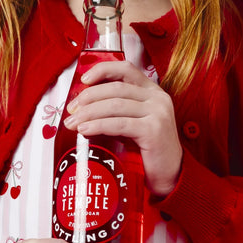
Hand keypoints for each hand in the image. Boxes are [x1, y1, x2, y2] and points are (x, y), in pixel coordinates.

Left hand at [63, 60, 182, 197]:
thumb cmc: (148, 150)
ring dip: (89, 113)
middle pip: (115, 88)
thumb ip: (115, 111)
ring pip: (115, 105)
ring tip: (73, 122)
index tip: (83, 80)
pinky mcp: (153, 130)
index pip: (126, 69)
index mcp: (152, 91)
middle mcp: (157, 98)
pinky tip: (85, 129)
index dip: (103, 70)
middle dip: (88, 97)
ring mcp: (158, 113)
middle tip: (71, 110)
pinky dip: (98, 125)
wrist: (170, 174)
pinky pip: (119, 124)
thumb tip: (80, 107)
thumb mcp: (133, 123)